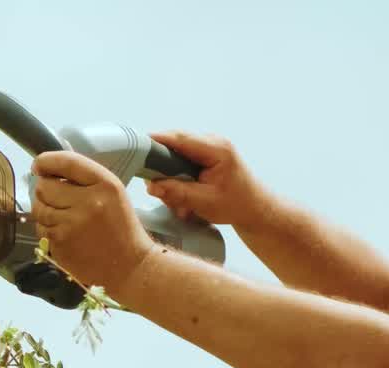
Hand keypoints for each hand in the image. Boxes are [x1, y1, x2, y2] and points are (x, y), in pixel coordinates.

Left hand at [31, 151, 153, 296]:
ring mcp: (71, 224)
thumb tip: (48, 169)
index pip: (67, 162)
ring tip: (61, 215)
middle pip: (44, 186)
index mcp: (105, 185)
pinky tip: (64, 231)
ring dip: (43, 209)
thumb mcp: (112, 193)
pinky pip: (41, 228)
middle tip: (53, 195)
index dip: (46, 160)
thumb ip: (84, 178)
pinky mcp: (61, 243)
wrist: (128, 265)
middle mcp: (88, 202)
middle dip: (44, 189)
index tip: (39, 164)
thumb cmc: (120, 227)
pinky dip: (47, 228)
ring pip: (38, 208)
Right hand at [145, 131, 275, 229]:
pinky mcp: (203, 154)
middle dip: (160, 165)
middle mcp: (212, 142)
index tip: (134, 147)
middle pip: (173, 143)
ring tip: (177, 200)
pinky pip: (180, 159)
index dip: (155, 141)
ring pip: (175, 152)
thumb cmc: (236, 204)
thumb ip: (177, 192)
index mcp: (216, 149)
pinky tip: (182, 195)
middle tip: (155, 187)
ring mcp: (208, 146)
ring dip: (169, 175)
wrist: (255, 208)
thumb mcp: (204, 202)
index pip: (179, 138)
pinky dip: (176, 176)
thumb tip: (152, 186)